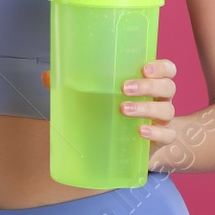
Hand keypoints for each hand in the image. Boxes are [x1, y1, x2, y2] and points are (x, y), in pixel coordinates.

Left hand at [43, 59, 178, 166]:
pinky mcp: (160, 140)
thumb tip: (47, 76)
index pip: (167, 69)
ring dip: (146, 108)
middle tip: (125, 87)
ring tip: (124, 109)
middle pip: (167, 87)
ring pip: (166, 110)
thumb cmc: (114, 112)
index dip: (161, 67)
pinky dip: (155, 133)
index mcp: (148, 83)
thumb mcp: (97, 97)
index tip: (145, 68)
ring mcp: (162, 120)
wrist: (129, 147)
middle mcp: (160, 99)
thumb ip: (74, 85)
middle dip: (149, 85)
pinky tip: (140, 131)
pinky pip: (166, 136)